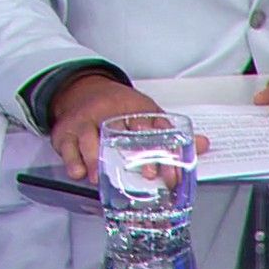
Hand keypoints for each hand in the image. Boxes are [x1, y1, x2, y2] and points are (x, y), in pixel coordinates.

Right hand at [48, 74, 210, 179]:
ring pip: (90, 138)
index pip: (151, 126)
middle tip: (146, 174)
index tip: (169, 170)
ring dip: (97, 159)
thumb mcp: (146, 115)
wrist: (82, 91)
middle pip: (122, 134)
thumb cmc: (118, 108)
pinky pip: (67, 147)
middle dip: (134, 155)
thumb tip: (203, 145)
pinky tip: (79, 172)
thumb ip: (170, 133)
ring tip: (103, 177)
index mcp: (134, 108)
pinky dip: (73, 161)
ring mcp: (85, 121)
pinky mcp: (65, 131)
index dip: (162, 149)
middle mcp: (109, 113)